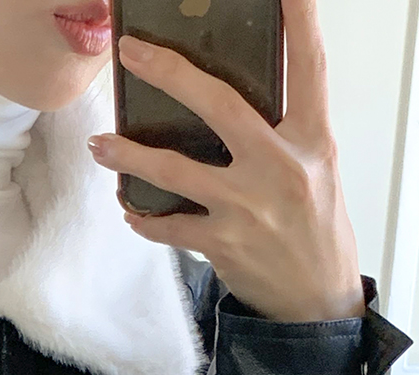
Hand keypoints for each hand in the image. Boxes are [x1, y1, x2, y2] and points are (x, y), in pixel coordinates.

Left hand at [87, 0, 365, 322]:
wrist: (316, 302)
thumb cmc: (316, 230)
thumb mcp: (317, 169)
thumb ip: (284, 133)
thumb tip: (228, 103)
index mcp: (313, 141)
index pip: (309, 67)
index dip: (300, 22)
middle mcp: (280, 168)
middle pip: (219, 105)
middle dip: (169, 73)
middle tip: (131, 53)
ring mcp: (248, 208)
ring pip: (175, 170)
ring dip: (131, 155)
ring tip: (101, 144)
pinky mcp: (223, 244)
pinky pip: (168, 226)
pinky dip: (144, 218)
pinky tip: (130, 208)